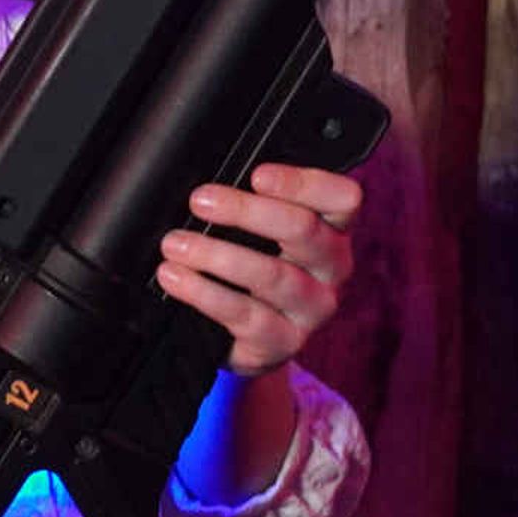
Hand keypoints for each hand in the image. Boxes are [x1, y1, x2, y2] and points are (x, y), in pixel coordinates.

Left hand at [154, 163, 360, 376]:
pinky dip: (205, 294)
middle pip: (303, 231)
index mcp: (333, 229)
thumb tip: (211, 185)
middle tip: (200, 200)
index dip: (303, 184)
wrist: (253, 334)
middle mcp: (332, 267)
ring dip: (216, 255)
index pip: (342, 199)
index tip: (257, 175)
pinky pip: (248, 316)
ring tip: (175, 244)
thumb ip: (254, 202)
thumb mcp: (262, 230)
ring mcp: (313, 308)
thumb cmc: (257, 262)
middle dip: (246, 211)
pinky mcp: (286, 341)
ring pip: (272, 275)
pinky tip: (176, 279)